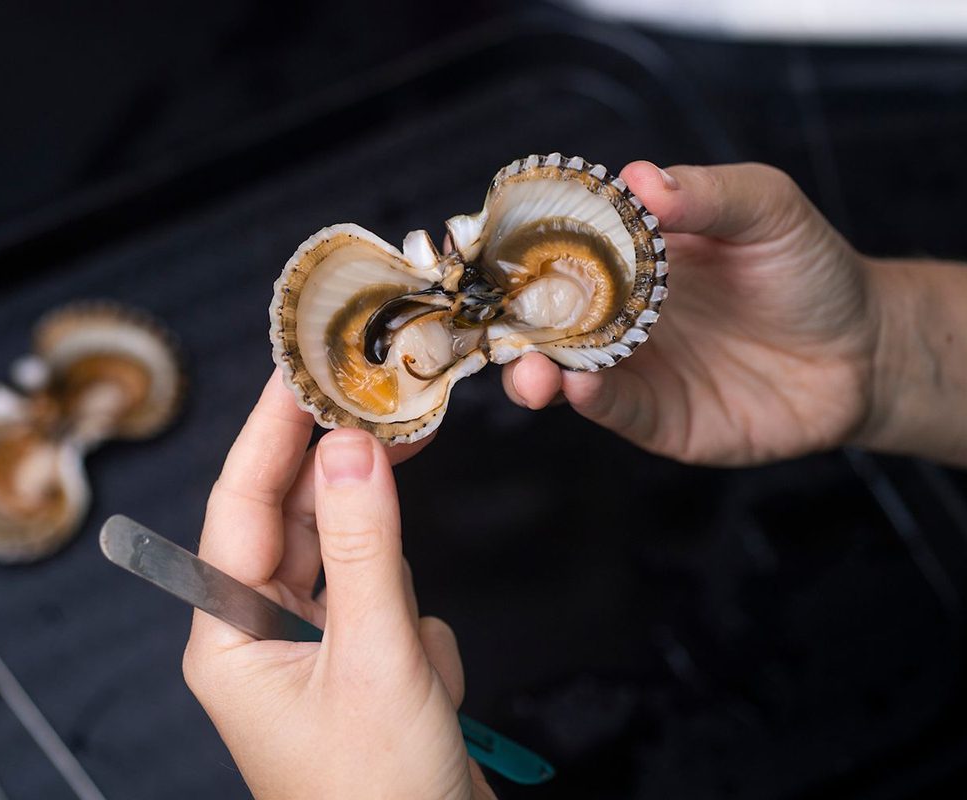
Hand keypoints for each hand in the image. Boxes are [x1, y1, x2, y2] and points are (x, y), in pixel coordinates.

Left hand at [182, 371, 494, 799]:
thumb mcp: (376, 659)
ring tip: (414, 512)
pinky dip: (411, 622)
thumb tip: (350, 446)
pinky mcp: (355, 669)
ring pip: (342, 559)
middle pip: (291, 520)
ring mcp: (307, 653)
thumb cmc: (380, 795)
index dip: (269, 430)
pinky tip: (431, 677)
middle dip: (334, 467)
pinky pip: (380, 604)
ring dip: (382, 554)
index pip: (241, 506)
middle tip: (374, 393)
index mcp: (227, 637)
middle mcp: (256, 637)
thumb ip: (364, 546)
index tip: (298, 366)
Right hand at [501, 161, 876, 465]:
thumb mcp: (768, 210)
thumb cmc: (810, 270)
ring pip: (563, 370)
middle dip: (511, 321)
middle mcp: (618, 312)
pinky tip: (578, 387)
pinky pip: (614, 409)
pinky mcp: (657, 417)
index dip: (520, 250)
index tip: (486, 249)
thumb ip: (709, 193)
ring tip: (529, 371)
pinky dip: (590, 400)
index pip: (560, 249)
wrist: (866, 352)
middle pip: (544, 316)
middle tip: (491, 320)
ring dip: (535, 371)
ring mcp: (634, 367)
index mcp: (630, 256)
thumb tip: (640, 177)